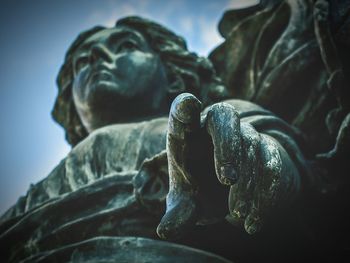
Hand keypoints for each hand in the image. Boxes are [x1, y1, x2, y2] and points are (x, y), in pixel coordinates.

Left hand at [157, 93, 299, 238]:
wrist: (235, 193)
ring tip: (236, 214)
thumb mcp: (188, 202)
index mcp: (189, 133)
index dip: (184, 107)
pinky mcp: (267, 152)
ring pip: (252, 145)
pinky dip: (265, 195)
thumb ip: (179, 212)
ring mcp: (244, 135)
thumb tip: (164, 230)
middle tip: (228, 180)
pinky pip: (272, 165)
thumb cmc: (203, 190)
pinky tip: (252, 222)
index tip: (188, 104)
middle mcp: (216, 127)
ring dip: (247, 182)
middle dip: (228, 147)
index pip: (183, 112)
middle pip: (225, 116)